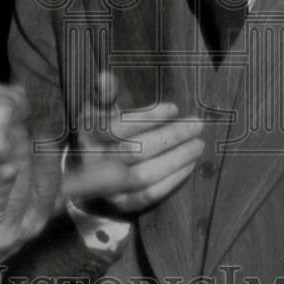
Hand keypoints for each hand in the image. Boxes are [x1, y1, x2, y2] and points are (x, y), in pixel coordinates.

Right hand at [62, 70, 203, 213]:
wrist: (86, 179)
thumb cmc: (99, 137)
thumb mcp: (96, 113)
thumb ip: (103, 96)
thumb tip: (106, 77)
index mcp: (87, 136)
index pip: (118, 127)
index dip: (148, 118)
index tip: (174, 108)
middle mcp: (94, 164)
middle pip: (135, 151)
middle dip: (170, 137)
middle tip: (196, 125)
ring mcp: (107, 189)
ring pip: (144, 176)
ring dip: (176, 160)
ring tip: (198, 145)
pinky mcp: (122, 206)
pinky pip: (149, 195)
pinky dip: (172, 181)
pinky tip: (189, 166)